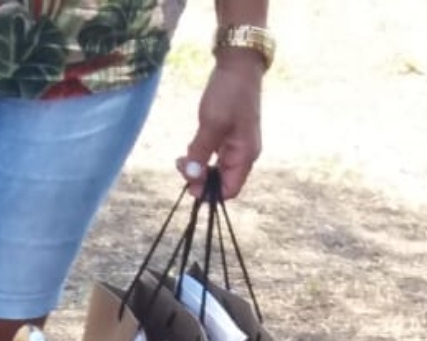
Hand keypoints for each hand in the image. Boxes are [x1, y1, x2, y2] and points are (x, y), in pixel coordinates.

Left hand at [176, 56, 262, 199]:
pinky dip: (201, 155)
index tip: (189, 183)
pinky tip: (190, 148)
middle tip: (181, 165)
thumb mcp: (211, 124)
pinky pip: (214, 155)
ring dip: (198, 167)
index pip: (230, 190)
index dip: (209, 192)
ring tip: (183, 157)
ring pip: (215, 169)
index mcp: (246, 156)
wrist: (238, 62)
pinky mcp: (230, 135)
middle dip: (200, 179)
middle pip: (221, 181)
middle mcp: (244, 154)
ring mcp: (237, 144)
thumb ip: (200, 154)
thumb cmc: (229, 93)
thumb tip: (191, 178)